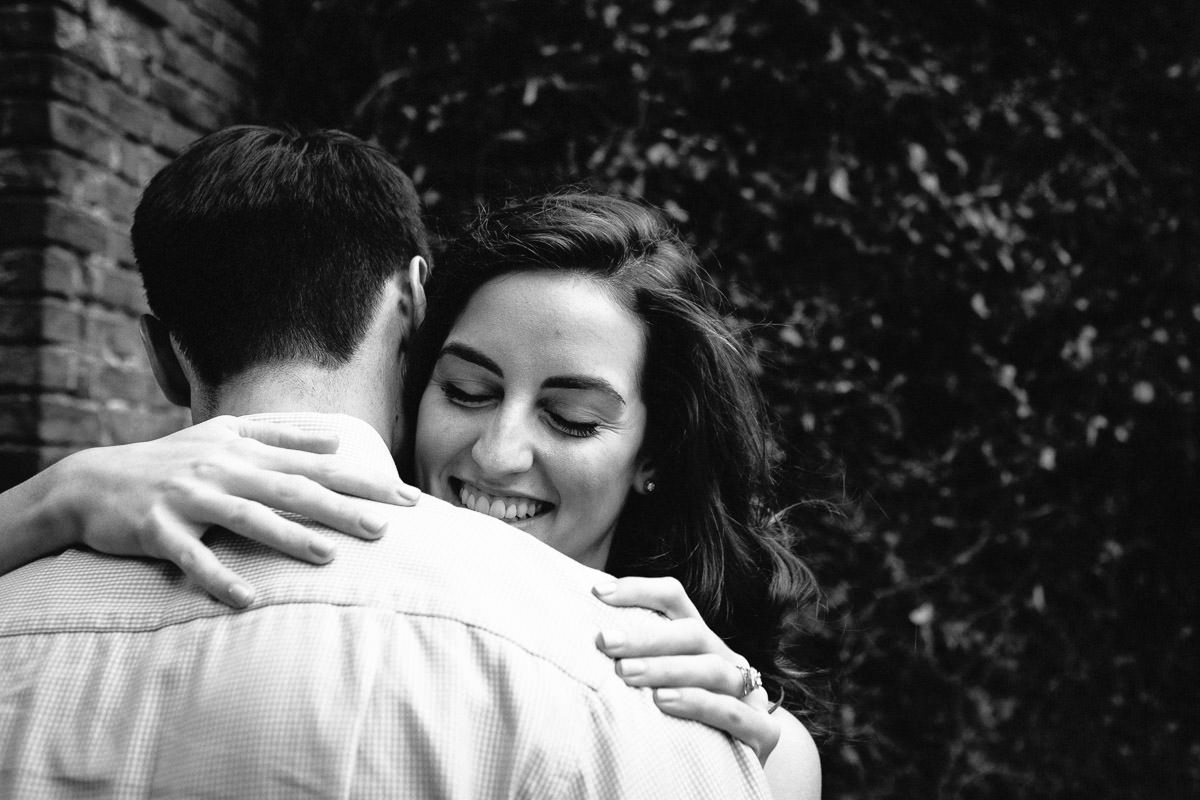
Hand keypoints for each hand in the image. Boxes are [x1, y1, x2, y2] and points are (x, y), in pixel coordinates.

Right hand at [60, 416, 418, 607]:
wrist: (91, 481)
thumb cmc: (171, 460)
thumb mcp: (225, 434)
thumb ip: (281, 433)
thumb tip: (336, 437)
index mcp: (245, 446)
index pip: (317, 463)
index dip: (364, 479)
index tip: (408, 497)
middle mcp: (223, 467)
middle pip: (292, 488)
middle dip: (342, 507)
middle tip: (386, 528)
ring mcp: (190, 498)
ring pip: (247, 517)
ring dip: (288, 537)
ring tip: (328, 555)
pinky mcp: (157, 528)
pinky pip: (192, 558)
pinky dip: (219, 578)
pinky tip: (247, 600)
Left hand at [592, 576, 780, 762]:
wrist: (742, 759)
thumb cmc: (686, 716)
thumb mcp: (664, 681)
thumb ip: (636, 658)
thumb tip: (582, 635)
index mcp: (700, 639)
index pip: (674, 598)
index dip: (639, 590)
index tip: (598, 592)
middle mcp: (726, 657)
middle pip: (691, 633)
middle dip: (646, 637)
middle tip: (606, 641)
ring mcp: (749, 692)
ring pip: (711, 669)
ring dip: (667, 669)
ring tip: (627, 674)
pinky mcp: (763, 730)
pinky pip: (733, 712)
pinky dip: (698, 705)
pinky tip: (664, 703)